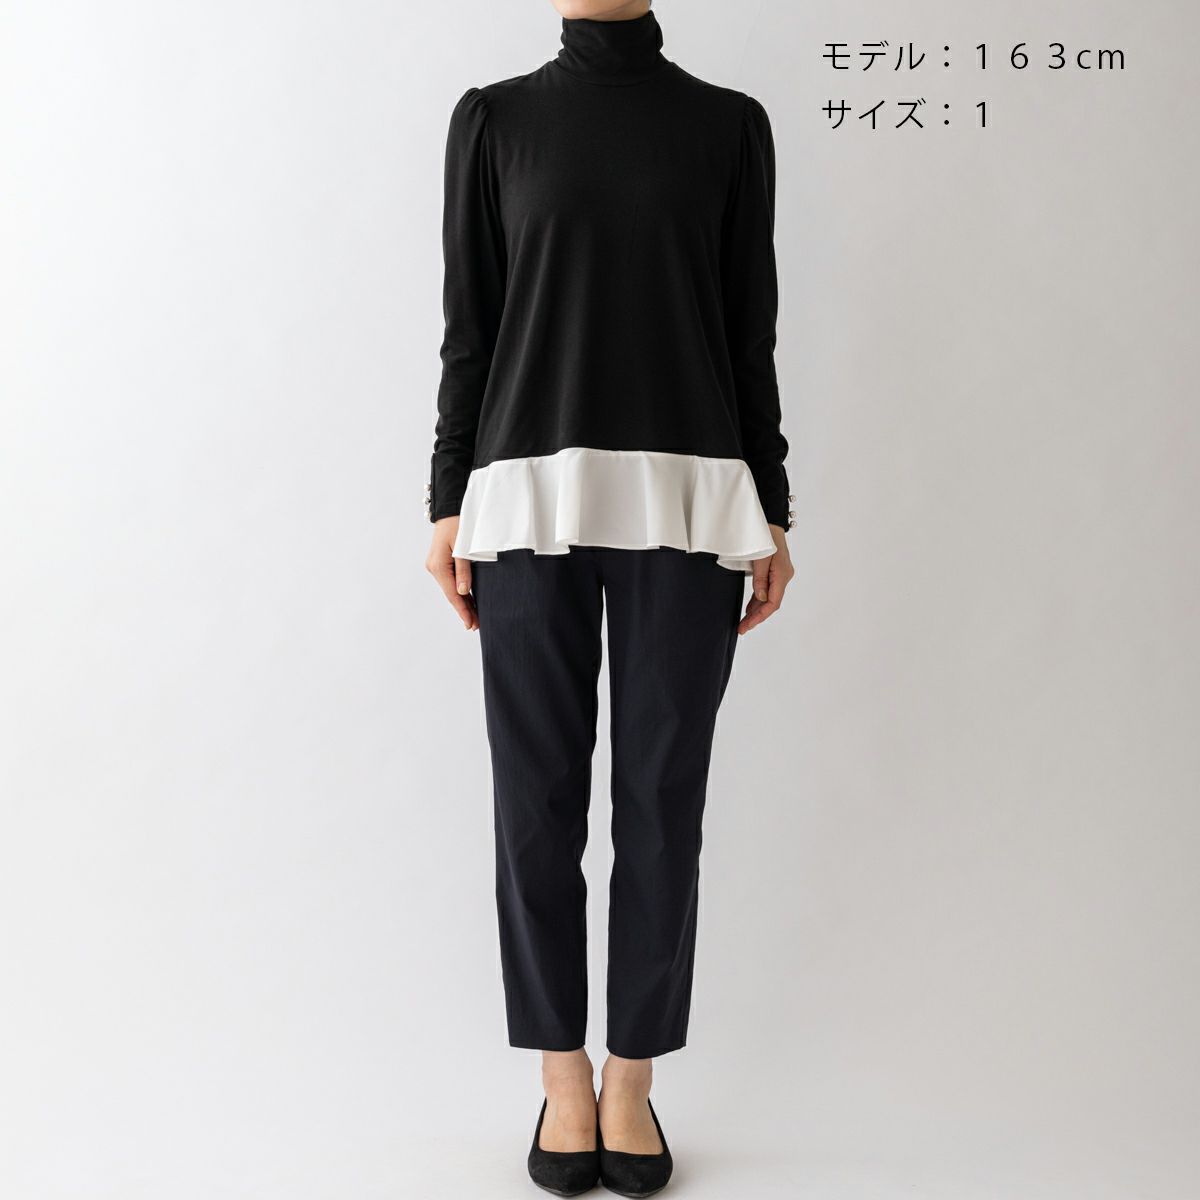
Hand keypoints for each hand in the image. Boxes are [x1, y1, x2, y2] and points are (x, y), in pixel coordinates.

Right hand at [425, 516, 477, 630]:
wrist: (450, 508)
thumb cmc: (459, 523)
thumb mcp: (463, 547)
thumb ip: (463, 570)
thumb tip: (463, 592)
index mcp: (438, 565)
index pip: (453, 594)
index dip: (463, 610)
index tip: (471, 623)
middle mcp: (434, 568)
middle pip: (451, 594)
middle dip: (464, 610)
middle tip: (475, 626)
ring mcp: (436, 566)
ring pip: (451, 589)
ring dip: (462, 602)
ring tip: (473, 618)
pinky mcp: (440, 563)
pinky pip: (450, 581)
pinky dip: (460, 592)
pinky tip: (467, 600)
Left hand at [738, 524, 793, 635]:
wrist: (771, 522)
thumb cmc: (766, 536)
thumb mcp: (761, 557)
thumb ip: (760, 579)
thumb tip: (760, 598)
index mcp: (782, 574)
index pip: (773, 602)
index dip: (760, 616)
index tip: (748, 625)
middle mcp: (784, 577)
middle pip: (771, 603)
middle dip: (756, 617)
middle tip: (742, 628)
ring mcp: (780, 575)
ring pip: (769, 599)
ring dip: (757, 611)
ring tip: (744, 623)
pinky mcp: (775, 573)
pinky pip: (767, 591)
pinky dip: (758, 601)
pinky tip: (750, 610)